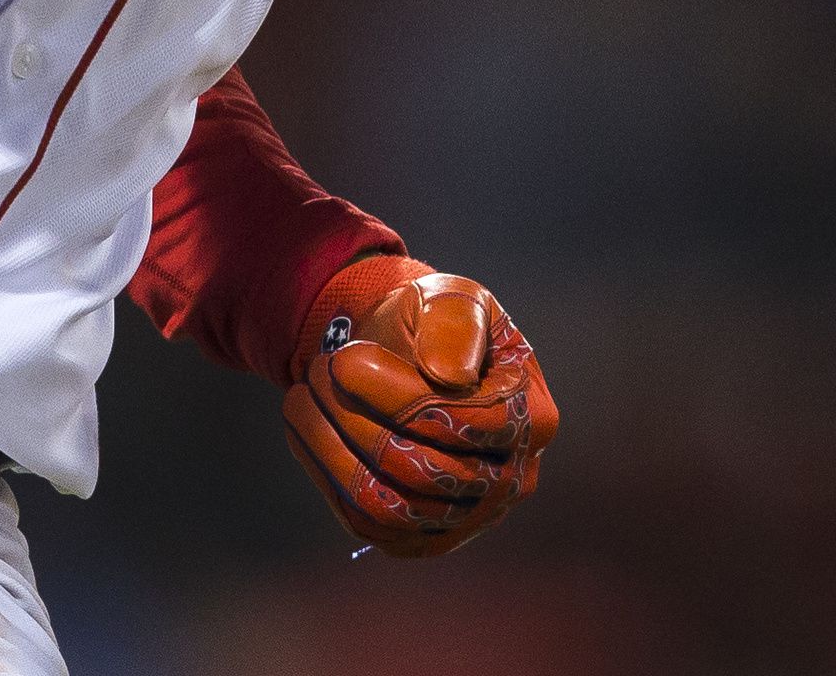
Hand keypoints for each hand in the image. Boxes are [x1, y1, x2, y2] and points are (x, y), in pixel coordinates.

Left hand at [283, 259, 554, 558]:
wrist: (405, 352)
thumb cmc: (434, 323)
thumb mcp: (451, 298)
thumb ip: (455, 326)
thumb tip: (448, 376)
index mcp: (532, 418)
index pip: (465, 424)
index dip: (397, 396)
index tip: (344, 359)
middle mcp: (510, 481)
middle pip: (422, 469)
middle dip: (356, 417)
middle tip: (318, 368)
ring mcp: (467, 518)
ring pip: (389, 506)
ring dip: (331, 450)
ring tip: (302, 397)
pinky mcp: (421, 538)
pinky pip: (367, 525)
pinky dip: (326, 475)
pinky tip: (304, 428)